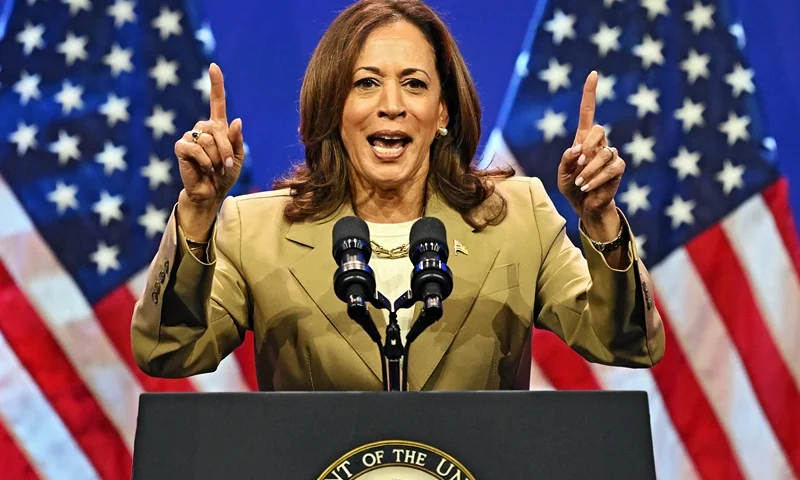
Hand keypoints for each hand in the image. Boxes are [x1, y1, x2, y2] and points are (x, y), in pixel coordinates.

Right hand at [175, 63, 244, 210]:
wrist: (211, 192)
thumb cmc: (224, 175)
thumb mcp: (237, 158)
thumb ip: (237, 141)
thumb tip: (237, 120)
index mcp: (218, 127)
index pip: (216, 101)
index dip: (216, 84)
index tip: (213, 66)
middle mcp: (202, 128)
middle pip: (217, 130)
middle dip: (226, 149)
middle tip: (227, 165)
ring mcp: (190, 136)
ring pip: (207, 140)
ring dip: (216, 158)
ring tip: (214, 168)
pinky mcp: (181, 147)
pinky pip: (196, 150)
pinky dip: (205, 162)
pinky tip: (204, 169)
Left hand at [557, 71, 624, 226]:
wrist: (584, 205)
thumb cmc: (572, 187)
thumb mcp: (562, 174)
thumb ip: (566, 160)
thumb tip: (577, 148)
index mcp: (583, 139)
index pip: (588, 111)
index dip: (590, 93)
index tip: (594, 74)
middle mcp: (599, 143)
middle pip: (598, 129)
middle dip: (587, 146)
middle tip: (579, 164)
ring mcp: (611, 154)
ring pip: (604, 152)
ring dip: (589, 169)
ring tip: (580, 182)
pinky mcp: (618, 168)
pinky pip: (611, 167)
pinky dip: (597, 178)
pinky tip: (588, 187)